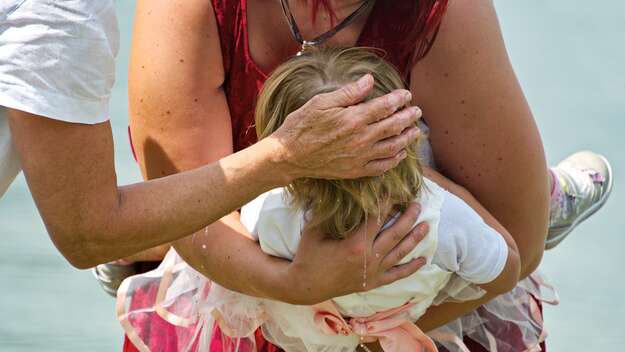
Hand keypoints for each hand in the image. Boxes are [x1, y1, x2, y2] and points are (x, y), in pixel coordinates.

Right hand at [270, 74, 421, 179]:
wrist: (289, 156)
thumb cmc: (301, 126)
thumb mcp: (321, 102)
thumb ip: (348, 92)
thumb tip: (369, 80)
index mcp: (353, 118)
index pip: (385, 106)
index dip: (399, 99)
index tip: (406, 95)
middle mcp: (361, 138)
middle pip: (394, 126)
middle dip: (408, 117)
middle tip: (416, 112)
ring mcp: (360, 157)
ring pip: (393, 147)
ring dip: (407, 138)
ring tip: (415, 131)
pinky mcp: (355, 171)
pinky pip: (382, 167)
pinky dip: (394, 160)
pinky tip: (400, 154)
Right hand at [284, 202, 427, 304]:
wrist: (305, 286)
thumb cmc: (308, 255)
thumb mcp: (314, 230)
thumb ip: (327, 212)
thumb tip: (336, 191)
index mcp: (356, 244)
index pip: (377, 217)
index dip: (387, 202)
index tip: (395, 191)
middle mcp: (369, 258)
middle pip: (395, 233)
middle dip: (408, 217)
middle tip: (417, 204)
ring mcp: (373, 272)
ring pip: (400, 252)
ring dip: (415, 238)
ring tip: (426, 225)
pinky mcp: (373, 283)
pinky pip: (397, 275)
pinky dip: (411, 268)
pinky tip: (423, 260)